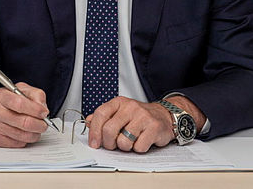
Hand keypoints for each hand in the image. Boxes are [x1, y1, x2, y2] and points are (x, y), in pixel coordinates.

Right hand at [0, 84, 50, 147]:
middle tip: (44, 123)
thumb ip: (34, 94)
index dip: (36, 109)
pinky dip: (26, 139)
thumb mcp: (18, 90)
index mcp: (0, 96)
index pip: (20, 104)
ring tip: (35, 128)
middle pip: (25, 123)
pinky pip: (19, 143)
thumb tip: (43, 108)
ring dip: (35, 133)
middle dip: (40, 124)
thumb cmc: (2, 102)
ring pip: (24, 136)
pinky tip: (23, 132)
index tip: (44, 112)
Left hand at [86, 96, 203, 152]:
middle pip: (109, 129)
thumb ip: (103, 117)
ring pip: (124, 141)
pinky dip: (138, 149)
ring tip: (130, 142)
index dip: (94, 130)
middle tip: (112, 146)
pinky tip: (141, 142)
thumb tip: (88, 122)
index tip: (94, 143)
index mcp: (119, 102)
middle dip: (108, 143)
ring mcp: (143, 117)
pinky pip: (139, 147)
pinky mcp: (154, 128)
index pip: (100, 114)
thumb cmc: (138, 117)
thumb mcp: (119, 112)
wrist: (164, 116)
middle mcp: (130, 107)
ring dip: (125, 147)